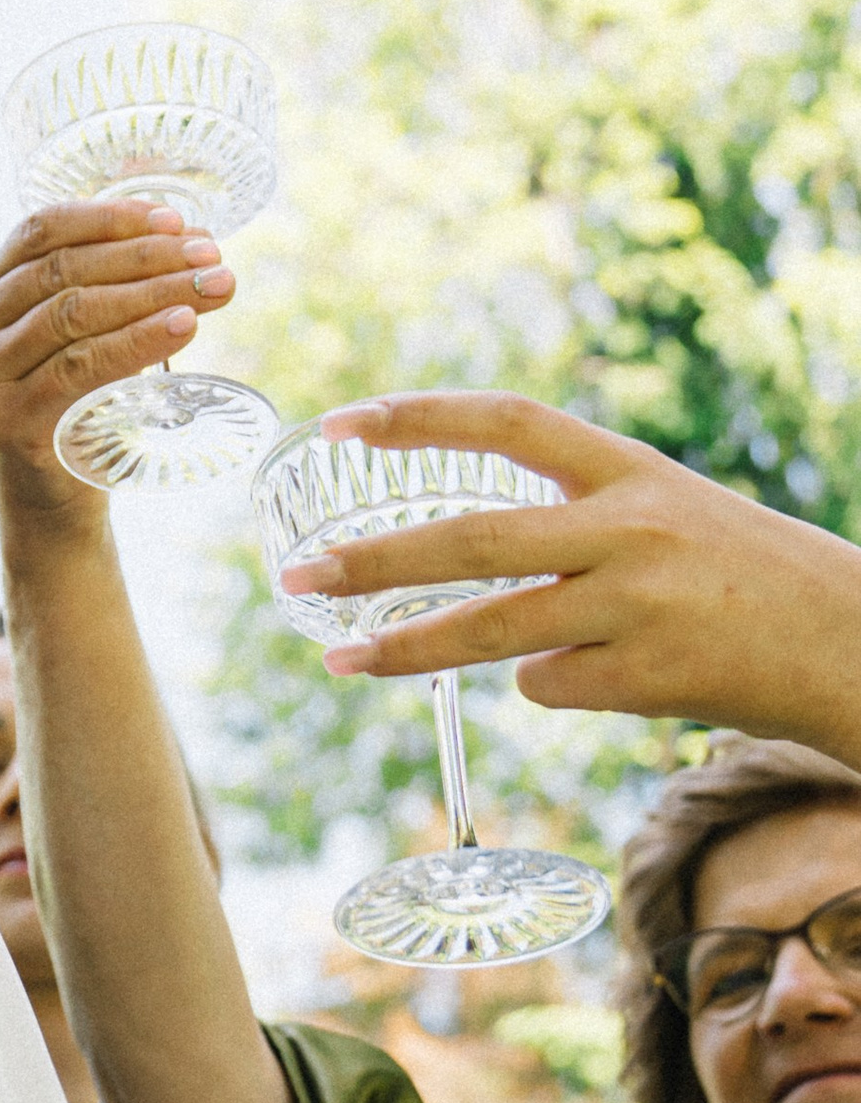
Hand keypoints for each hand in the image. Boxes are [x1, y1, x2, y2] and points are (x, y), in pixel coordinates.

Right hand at [0, 200, 235, 523]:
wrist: (48, 503)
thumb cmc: (70, 407)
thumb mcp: (70, 338)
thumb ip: (100, 288)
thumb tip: (186, 241)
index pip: (41, 230)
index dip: (109, 218)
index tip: (174, 219)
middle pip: (64, 270)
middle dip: (146, 257)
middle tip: (210, 257)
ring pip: (73, 312)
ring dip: (152, 293)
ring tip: (212, 288)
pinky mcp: (8, 419)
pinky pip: (81, 367)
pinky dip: (137, 342)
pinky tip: (183, 328)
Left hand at [276, 392, 860, 753]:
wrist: (849, 641)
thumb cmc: (745, 572)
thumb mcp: (667, 509)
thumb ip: (578, 514)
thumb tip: (466, 551)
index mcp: (630, 469)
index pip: (509, 420)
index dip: (421, 416)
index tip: (342, 422)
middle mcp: (629, 527)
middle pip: (472, 539)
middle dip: (373, 558)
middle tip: (296, 572)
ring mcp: (638, 606)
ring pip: (491, 631)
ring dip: (407, 649)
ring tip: (338, 661)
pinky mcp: (648, 679)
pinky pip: (551, 685)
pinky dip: (549, 684)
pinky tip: (602, 676)